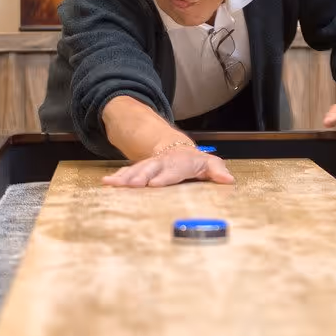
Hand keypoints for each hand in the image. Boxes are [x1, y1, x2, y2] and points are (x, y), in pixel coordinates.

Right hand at [101, 145, 235, 187]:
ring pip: (137, 170)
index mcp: (181, 162)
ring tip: (113, 184)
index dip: (164, 176)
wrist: (176, 150)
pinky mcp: (140, 170)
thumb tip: (228, 180)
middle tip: (132, 185)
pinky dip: (118, 178)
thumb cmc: (194, 163)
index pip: (174, 169)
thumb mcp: (209, 164)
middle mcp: (163, 162)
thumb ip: (217, 171)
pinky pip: (128, 173)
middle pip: (151, 168)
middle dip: (140, 176)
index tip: (154, 184)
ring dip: (125, 177)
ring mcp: (150, 165)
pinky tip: (107, 183)